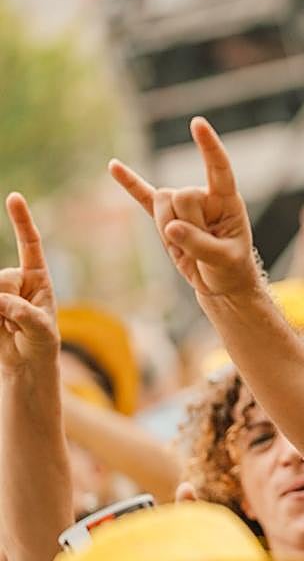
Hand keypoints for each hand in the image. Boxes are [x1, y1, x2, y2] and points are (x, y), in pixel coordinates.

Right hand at [0, 193, 58, 373]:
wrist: (24, 362)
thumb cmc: (41, 344)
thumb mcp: (43, 331)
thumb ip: (27, 315)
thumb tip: (2, 301)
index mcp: (38, 277)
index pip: (30, 244)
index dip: (21, 221)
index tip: (14, 197)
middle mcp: (15, 279)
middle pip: (1, 280)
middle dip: (7, 305)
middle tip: (17, 325)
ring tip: (8, 329)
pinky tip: (0, 327)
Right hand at [109, 117, 259, 297]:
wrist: (219, 282)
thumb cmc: (230, 268)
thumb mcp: (224, 260)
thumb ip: (200, 244)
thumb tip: (171, 228)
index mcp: (227, 200)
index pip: (218, 169)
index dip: (209, 147)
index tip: (197, 124)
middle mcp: (204, 196)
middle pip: (181, 195)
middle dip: (187, 224)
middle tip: (204, 245)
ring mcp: (183, 204)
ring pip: (162, 203)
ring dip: (170, 229)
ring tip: (189, 245)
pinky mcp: (164, 217)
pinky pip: (143, 197)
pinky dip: (129, 183)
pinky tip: (113, 166)